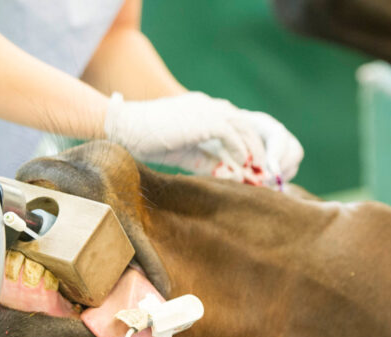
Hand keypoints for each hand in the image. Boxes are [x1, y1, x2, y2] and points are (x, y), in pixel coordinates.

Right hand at [104, 92, 302, 187]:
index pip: (236, 125)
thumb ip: (208, 160)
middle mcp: (210, 106)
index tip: (254, 169)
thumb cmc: (148, 141)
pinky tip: (243, 168)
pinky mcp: (203, 119)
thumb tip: (231, 175)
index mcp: (204, 110)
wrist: (125, 128)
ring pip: (244, 128)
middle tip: (265, 172)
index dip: (248, 147)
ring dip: (254, 152)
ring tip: (259, 172)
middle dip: (258, 149)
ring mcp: (207, 110)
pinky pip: (231, 135)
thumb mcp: (185, 153)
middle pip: (246, 124)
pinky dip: (240, 152)